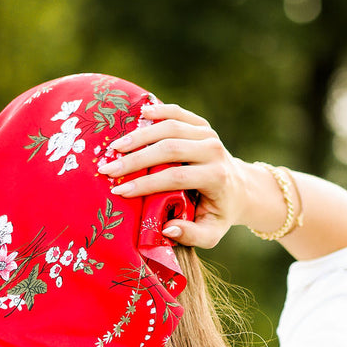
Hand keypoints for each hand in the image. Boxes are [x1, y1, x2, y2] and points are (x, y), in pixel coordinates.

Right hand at [98, 103, 258, 248]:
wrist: (239, 188)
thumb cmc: (218, 213)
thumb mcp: (210, 233)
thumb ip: (191, 235)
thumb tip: (167, 228)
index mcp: (216, 177)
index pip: (176, 177)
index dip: (146, 183)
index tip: (119, 191)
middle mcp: (214, 150)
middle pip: (170, 149)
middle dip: (135, 159)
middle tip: (107, 168)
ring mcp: (208, 133)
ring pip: (170, 127)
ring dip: (140, 136)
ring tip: (115, 147)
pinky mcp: (202, 124)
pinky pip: (177, 113)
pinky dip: (158, 111)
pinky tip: (139, 114)